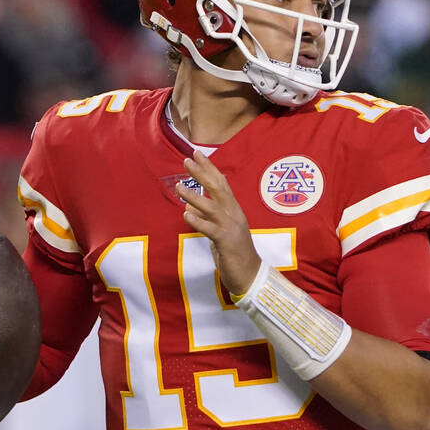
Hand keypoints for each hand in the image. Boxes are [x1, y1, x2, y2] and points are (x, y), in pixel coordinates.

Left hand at [176, 151, 260, 296]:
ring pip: (212, 207)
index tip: (197, 154)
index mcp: (233, 210)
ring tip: (179, 187)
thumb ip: (206, 218)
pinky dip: (198, 221)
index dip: (209, 168)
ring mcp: (232, 228)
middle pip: (218, 189)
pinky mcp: (227, 242)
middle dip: (202, 174)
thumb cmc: (234, 252)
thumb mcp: (218, 232)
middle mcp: (234, 214)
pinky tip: (186, 215)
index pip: (221, 183)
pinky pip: (211, 229)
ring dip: (194, 196)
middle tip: (187, 161)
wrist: (250, 275)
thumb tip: (189, 207)